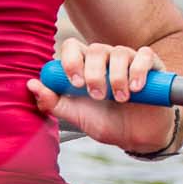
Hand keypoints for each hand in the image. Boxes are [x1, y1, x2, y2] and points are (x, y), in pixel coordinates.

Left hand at [26, 37, 176, 153]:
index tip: (75, 83)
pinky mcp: (151, 65)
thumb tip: (31, 85)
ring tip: (120, 99)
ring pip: (119, 52)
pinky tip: (136, 88)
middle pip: (96, 49)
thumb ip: (54, 102)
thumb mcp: (77, 116)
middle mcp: (106, 58)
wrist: (137, 137)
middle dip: (94, 74)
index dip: (71, 60)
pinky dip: (138, 70)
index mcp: (85, 66)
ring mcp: (129, 59)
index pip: (73, 46)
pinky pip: (144, 55)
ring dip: (117, 77)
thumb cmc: (106, 123)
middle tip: (97, 95)